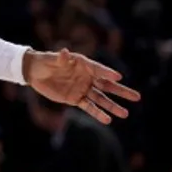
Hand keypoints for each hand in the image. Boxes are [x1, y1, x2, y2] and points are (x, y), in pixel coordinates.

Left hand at [26, 48, 140, 123]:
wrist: (35, 72)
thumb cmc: (46, 61)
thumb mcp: (52, 59)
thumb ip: (61, 58)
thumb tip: (65, 52)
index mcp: (84, 64)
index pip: (98, 69)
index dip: (107, 72)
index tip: (118, 76)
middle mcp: (87, 77)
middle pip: (107, 85)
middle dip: (121, 91)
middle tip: (137, 97)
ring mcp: (83, 89)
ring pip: (101, 99)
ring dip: (112, 106)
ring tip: (125, 114)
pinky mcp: (76, 99)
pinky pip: (89, 107)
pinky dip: (97, 113)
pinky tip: (107, 120)